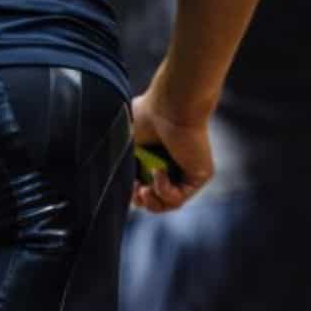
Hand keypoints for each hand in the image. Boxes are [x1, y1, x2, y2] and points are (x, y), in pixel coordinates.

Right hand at [130, 78, 214, 212]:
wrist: (171, 105)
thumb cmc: (148, 114)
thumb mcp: (125, 142)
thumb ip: (121, 161)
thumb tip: (111, 180)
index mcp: (156, 158)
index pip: (143, 188)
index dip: (132, 192)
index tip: (125, 184)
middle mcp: (174, 166)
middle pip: (156, 201)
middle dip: (141, 201)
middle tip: (136, 190)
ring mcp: (187, 172)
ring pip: (167, 205)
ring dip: (152, 202)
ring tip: (144, 189)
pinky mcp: (199, 176)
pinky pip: (178, 199)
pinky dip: (164, 190)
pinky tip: (160, 172)